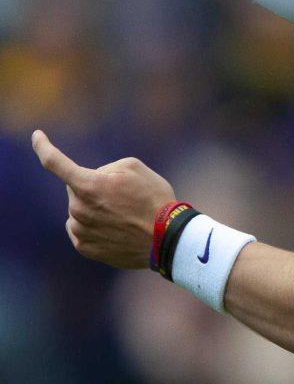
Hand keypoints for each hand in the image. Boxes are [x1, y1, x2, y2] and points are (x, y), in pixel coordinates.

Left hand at [32, 130, 175, 268]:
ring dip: (95, 207)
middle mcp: (78, 209)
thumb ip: (105, 168)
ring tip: (124, 216)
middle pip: (76, 188)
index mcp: (88, 185)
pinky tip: (116, 229)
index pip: (55, 162)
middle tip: (122, 196)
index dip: (43, 147)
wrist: (166, 239)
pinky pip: (81, 228)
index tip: (36, 136)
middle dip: (92, 187)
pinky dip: (95, 225)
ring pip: (79, 209)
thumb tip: (94, 179)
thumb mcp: (134, 168)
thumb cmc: (154, 199)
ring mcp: (80, 230)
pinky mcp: (84, 247)